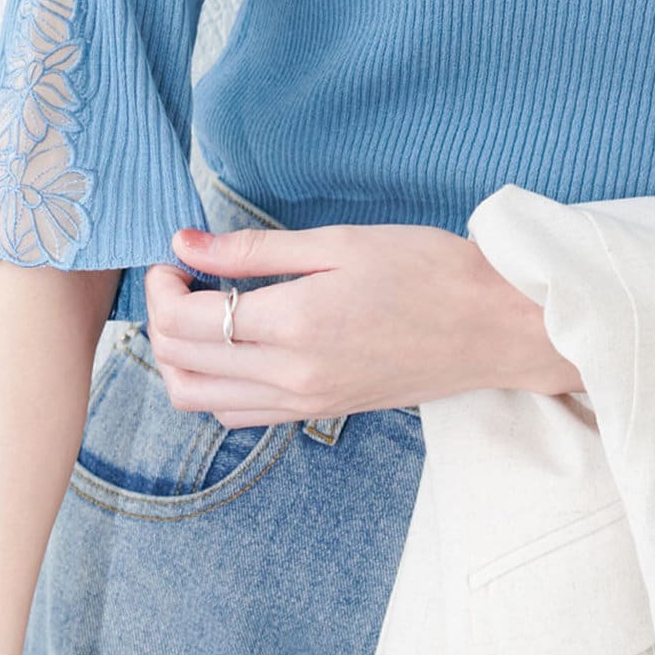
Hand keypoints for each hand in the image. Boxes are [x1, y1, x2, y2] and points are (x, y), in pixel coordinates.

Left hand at [143, 222, 583, 422]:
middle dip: (159, 319)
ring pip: (199, 400)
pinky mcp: (320, 412)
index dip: (161, 286)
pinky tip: (238, 343)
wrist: (495, 326)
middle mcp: (289, 376)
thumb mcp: (340, 241)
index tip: (176, 256)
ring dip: (180, 358)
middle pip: (178, 366)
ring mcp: (304, 402)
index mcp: (292, 326)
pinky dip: (216, 383)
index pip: (183, 322)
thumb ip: (255, 248)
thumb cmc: (430, 271)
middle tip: (183, 278)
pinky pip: (239, 412)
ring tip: (203, 310)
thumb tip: (185, 243)